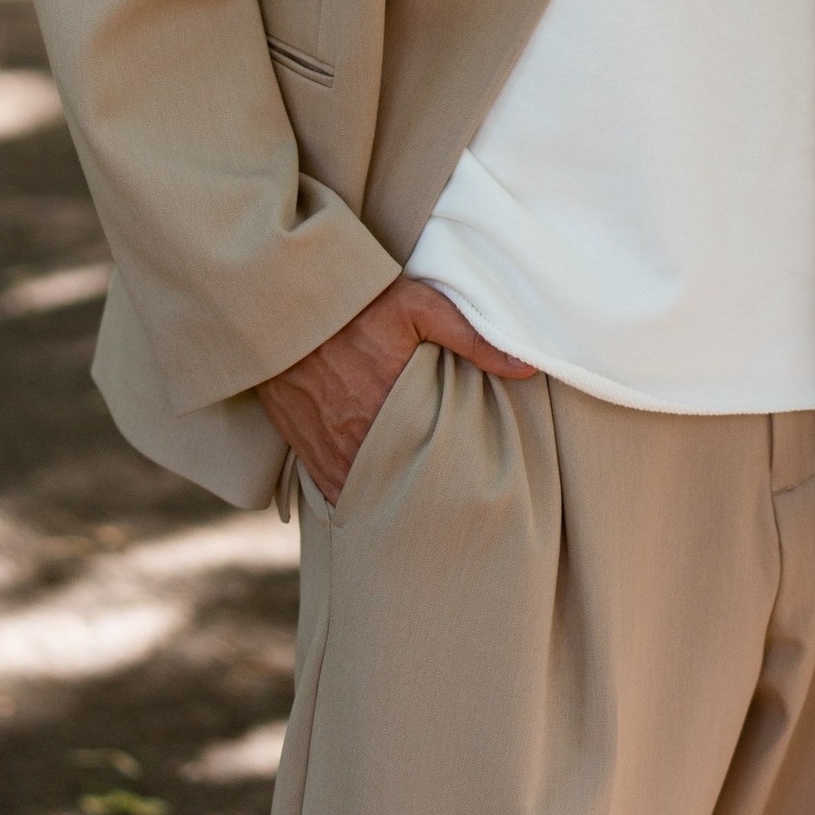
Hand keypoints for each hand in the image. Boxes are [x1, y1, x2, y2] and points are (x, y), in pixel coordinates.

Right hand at [256, 274, 532, 504]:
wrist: (286, 307)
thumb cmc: (359, 304)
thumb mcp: (422, 307)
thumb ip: (474, 338)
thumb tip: (528, 368)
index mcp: (395, 409)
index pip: (435, 464)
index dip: (456, 479)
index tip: (476, 487)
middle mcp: (359, 442)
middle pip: (401, 487)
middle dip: (423, 497)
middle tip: (450, 509)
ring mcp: (328, 452)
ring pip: (366, 495)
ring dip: (388, 498)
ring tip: (416, 509)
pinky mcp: (305, 451)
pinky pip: (333, 490)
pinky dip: (353, 496)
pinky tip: (374, 497)